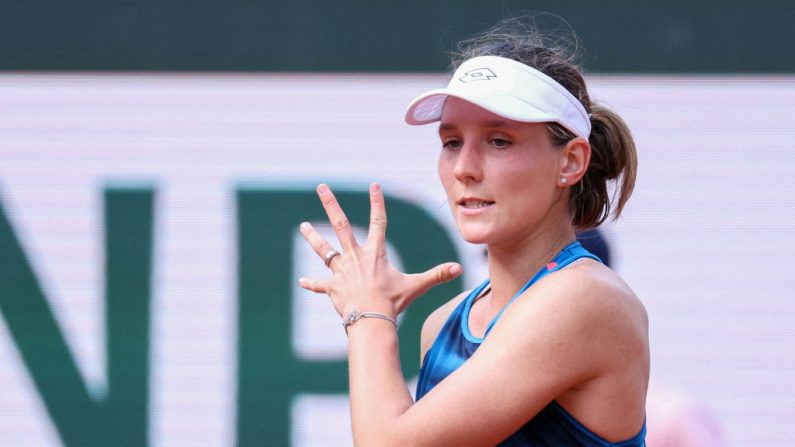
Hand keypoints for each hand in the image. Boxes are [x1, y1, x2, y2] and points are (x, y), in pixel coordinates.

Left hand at [298, 183, 461, 318]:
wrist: (370, 318)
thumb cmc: (393, 302)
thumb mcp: (417, 286)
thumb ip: (437, 275)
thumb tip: (460, 268)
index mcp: (375, 253)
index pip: (378, 221)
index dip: (377, 202)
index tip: (374, 184)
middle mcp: (355, 257)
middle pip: (341, 225)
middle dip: (331, 205)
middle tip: (321, 187)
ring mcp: (342, 271)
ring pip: (324, 250)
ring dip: (313, 237)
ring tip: (303, 226)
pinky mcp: (332, 288)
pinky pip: (320, 285)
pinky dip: (312, 284)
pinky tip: (302, 282)